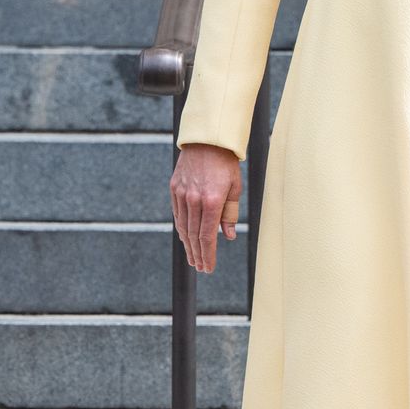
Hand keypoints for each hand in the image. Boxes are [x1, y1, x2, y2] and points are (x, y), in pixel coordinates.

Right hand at [170, 143, 241, 273]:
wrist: (207, 140)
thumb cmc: (226, 163)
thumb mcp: (235, 187)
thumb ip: (230, 213)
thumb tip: (229, 236)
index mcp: (211, 200)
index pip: (207, 236)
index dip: (208, 254)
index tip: (208, 267)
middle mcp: (194, 199)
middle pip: (193, 235)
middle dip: (197, 254)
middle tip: (201, 268)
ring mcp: (182, 194)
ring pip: (183, 226)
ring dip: (188, 245)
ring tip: (193, 258)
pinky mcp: (174, 188)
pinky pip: (177, 214)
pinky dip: (181, 228)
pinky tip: (186, 238)